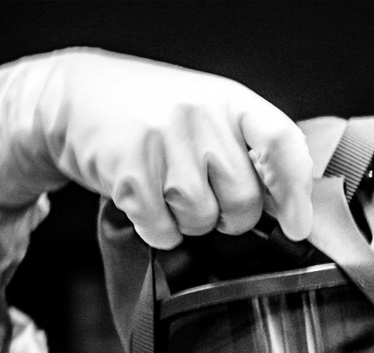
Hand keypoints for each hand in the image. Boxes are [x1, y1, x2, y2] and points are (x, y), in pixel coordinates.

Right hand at [0, 49, 312, 248]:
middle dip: (229, 216)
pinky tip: (147, 203)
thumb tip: (291, 206)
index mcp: (230, 100)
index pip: (281, 143)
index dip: (295, 191)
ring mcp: (164, 142)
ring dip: (189, 222)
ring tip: (169, 192)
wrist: (75, 100)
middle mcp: (200, 116)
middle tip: (206, 197)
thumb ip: (247, 149)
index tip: (297, 225)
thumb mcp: (206, 113)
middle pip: (243, 200)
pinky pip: (164, 230)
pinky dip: (159, 230)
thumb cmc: (149, 113)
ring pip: (202, 219)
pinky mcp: (131, 172)